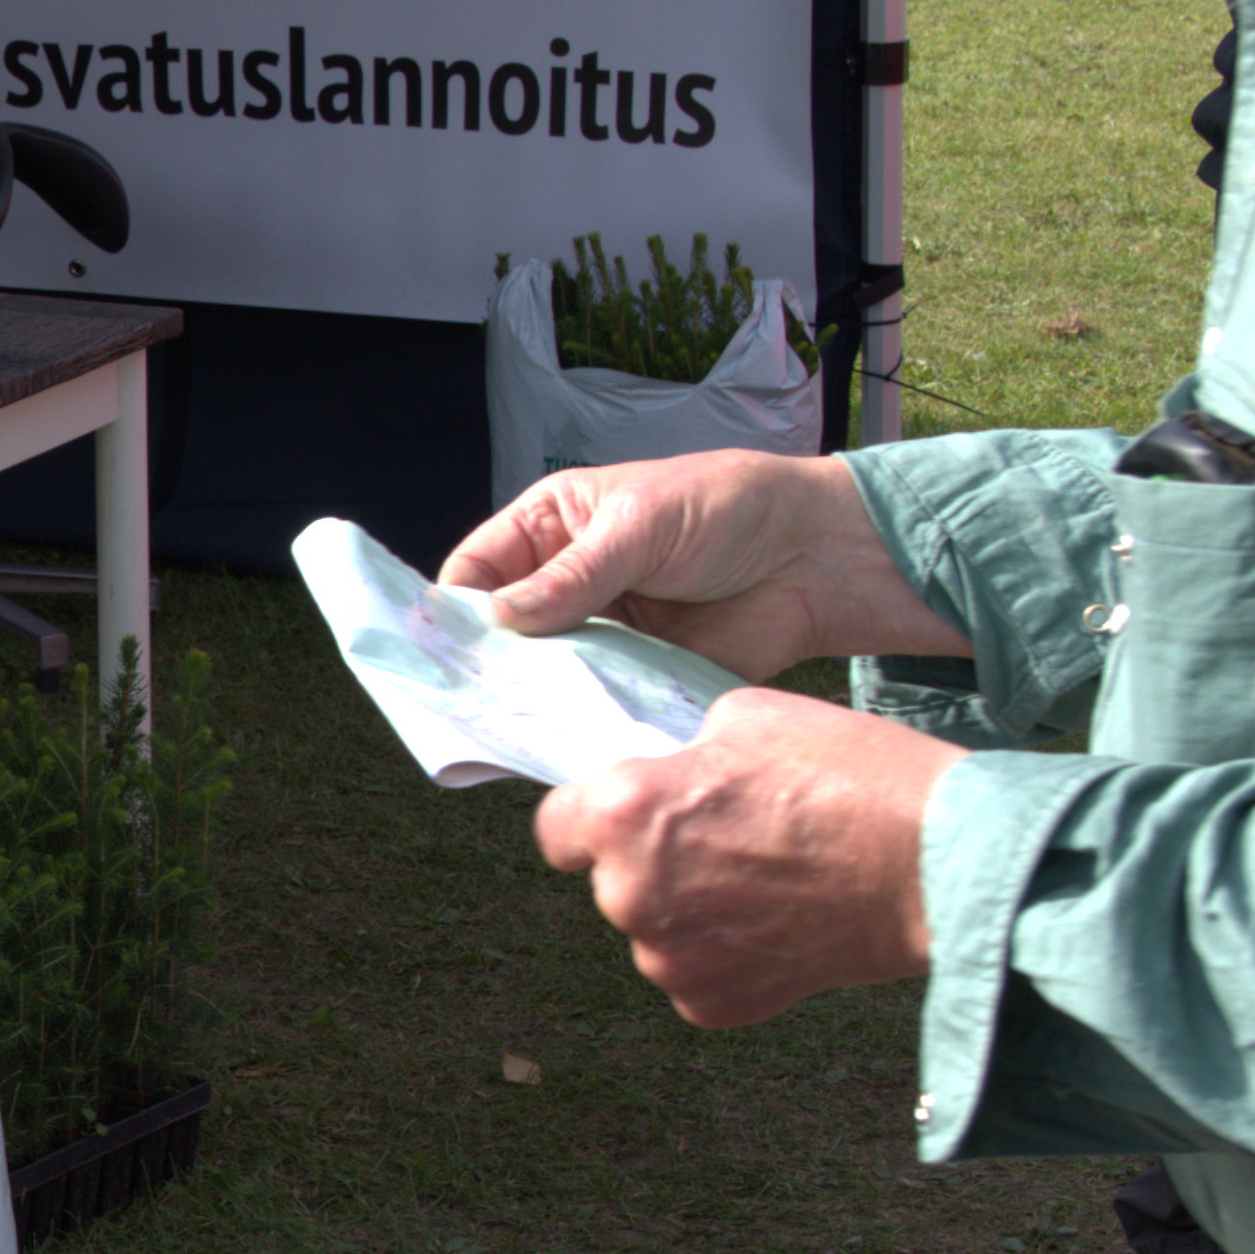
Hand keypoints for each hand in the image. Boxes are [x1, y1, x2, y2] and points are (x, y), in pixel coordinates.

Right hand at [440, 450, 967, 681]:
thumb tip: (499, 618)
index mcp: (550, 529)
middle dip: (483, 664)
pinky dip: (575, 724)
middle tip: (465, 703)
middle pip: (498, 633)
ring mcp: (597, 636)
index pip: (476, 570)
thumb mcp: (639, 526)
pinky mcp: (633, 678)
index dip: (453, 609)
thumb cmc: (725, 510)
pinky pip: (590, 705)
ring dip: (527, 700)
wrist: (814, 557)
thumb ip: (572, 575)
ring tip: (506, 731)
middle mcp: (563, 585)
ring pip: (539, 676)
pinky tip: (559, 743)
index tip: (439, 652)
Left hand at [536, 688, 951, 1027]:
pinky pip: (698, 972)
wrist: (938, 865)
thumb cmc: (850, 778)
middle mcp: (627, 894)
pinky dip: (728, 954)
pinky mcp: (712, 1004)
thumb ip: (681, 755)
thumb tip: (667, 775)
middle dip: (654, 861)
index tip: (624, 817)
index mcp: (622, 814)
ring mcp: (668, 959)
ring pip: (656, 929)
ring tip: (768, 880)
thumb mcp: (747, 717)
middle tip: (729, 841)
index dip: (590, 817)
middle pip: (611, 880)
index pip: (555, 827)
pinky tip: (782, 922)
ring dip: (690, 910)